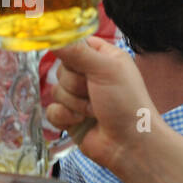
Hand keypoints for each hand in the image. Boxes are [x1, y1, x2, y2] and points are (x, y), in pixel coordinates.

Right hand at [46, 36, 157, 177]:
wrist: (131, 145)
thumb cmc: (127, 103)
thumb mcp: (105, 69)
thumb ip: (76, 51)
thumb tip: (50, 36)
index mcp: (102, 57)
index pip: (74, 43)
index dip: (72, 52)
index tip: (77, 60)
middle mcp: (89, 75)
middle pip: (61, 68)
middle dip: (75, 84)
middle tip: (94, 92)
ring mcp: (78, 97)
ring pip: (55, 89)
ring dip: (75, 103)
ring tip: (95, 112)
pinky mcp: (69, 117)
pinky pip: (51, 110)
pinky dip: (65, 117)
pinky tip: (79, 122)